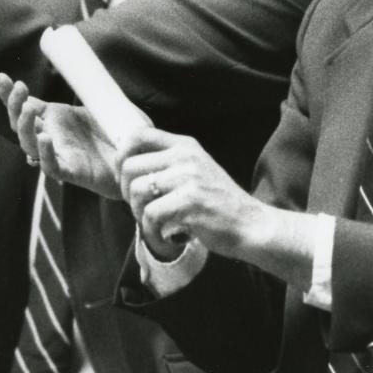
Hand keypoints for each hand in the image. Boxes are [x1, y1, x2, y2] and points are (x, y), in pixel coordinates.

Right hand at [0, 73, 121, 198]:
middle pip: (20, 125)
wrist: (133, 158)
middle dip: (15, 107)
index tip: (1, 77)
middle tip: (21, 89)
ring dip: (25, 127)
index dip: (9, 95)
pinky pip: (51, 166)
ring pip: (29, 145)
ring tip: (29, 109)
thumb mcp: (96, 104)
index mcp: (54, 119)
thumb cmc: (114, 131)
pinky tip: (44, 138)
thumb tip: (77, 66)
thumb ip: (85, 88)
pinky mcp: (72, 172)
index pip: (24, 106)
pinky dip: (45, 154)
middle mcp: (51, 137)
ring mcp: (59, 155)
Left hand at [118, 128, 263, 260]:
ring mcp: (188, 177)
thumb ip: (168, 164)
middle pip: (130, 168)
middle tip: (143, 210)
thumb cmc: (218, 203)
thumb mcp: (196, 170)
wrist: (251, 224)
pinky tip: (169, 238)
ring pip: (137, 193)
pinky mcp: (190, 202)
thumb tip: (125, 169)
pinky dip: (154, 234)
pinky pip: (151, 216)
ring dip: (140, 216)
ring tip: (157, 225)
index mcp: (184, 145)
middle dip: (127, 195)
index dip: (121, 157)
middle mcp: (185, 156)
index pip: (137, 135)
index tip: (127, 180)